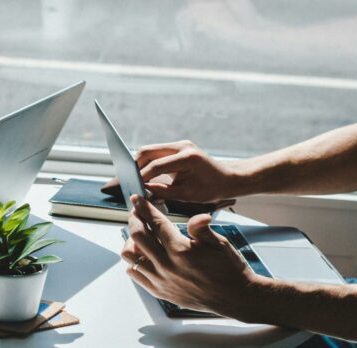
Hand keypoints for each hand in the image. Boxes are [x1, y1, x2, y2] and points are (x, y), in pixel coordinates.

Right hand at [104, 140, 238, 202]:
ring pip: (150, 150)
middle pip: (148, 151)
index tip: (132, 187)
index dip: (141, 177)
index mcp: (187, 158)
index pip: (156, 166)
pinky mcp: (178, 147)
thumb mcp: (187, 195)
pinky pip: (157, 152)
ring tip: (135, 179)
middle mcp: (182, 146)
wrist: (228, 178)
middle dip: (135, 166)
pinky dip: (148, 162)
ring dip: (141, 163)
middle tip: (129, 181)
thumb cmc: (211, 189)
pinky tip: (145, 175)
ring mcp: (180, 144)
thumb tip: (143, 191)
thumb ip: (163, 192)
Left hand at [121, 195, 259, 318]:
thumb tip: (198, 216)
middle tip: (136, 213)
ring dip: (131, 241)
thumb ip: (202, 228)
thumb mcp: (219, 243)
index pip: (155, 222)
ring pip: (130, 256)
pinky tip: (143, 255)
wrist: (234, 298)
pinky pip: (135, 274)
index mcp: (181, 250)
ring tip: (139, 235)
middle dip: (134, 219)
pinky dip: (134, 262)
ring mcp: (161, 280)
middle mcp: (167, 265)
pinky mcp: (159, 291)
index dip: (144, 207)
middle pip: (137, 235)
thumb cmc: (229, 269)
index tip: (137, 198)